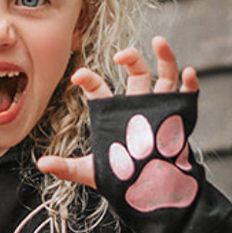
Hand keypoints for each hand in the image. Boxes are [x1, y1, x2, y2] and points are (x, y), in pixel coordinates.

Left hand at [36, 37, 198, 189]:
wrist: (150, 192)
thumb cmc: (120, 178)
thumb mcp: (91, 172)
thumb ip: (67, 168)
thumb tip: (41, 164)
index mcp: (114, 112)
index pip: (99, 88)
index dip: (89, 78)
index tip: (77, 76)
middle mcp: (137, 104)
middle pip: (137, 72)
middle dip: (131, 58)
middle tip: (120, 55)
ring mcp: (159, 108)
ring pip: (165, 74)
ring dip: (165, 56)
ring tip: (159, 40)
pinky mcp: (179, 116)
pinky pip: (186, 94)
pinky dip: (190, 82)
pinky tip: (190, 72)